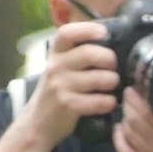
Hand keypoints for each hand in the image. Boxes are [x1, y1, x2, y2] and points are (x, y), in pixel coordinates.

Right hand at [22, 21, 120, 142]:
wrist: (38, 121)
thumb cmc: (57, 90)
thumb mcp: (60, 67)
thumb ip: (78, 54)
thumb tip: (111, 42)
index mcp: (55, 53)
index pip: (67, 33)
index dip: (87, 29)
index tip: (103, 33)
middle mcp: (55, 67)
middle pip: (89, 53)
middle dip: (109, 59)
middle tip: (114, 66)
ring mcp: (60, 86)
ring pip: (97, 78)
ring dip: (112, 81)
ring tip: (113, 84)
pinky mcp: (67, 105)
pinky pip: (96, 101)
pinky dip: (108, 102)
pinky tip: (109, 102)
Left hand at [111, 87, 152, 151]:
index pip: (144, 109)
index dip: (135, 96)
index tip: (135, 87)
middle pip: (132, 119)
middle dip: (128, 103)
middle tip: (130, 94)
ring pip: (127, 132)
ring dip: (125, 117)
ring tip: (129, 109)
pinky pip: (124, 151)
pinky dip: (118, 138)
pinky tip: (120, 128)